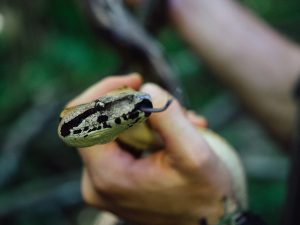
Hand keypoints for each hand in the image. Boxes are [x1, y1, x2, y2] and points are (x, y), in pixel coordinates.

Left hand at [68, 74, 233, 224]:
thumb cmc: (205, 196)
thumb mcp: (195, 154)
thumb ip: (169, 117)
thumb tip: (146, 89)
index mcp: (108, 175)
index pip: (81, 120)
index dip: (103, 93)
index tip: (135, 82)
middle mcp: (97, 181)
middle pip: (98, 123)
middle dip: (135, 105)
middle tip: (172, 107)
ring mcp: (105, 182)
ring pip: (114, 131)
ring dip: (147, 119)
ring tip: (186, 123)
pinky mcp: (115, 180)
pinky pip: (122, 144)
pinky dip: (147, 132)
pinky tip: (176, 135)